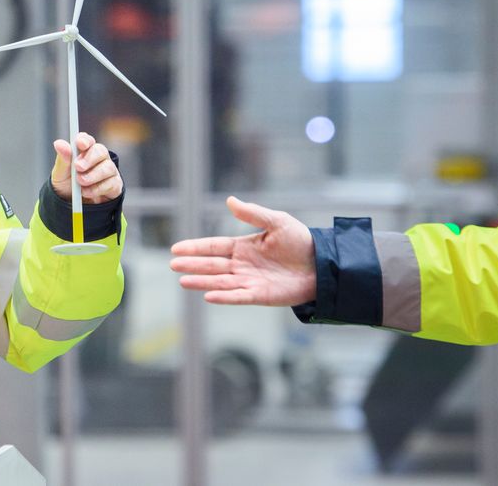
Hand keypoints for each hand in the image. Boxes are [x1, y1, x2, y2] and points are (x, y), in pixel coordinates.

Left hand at [50, 132, 120, 203]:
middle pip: (101, 151)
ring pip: (107, 167)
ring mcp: (108, 171)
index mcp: (84, 151)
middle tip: (78, 167)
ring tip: (81, 183)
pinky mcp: (114, 185)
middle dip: (90, 159)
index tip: (80, 144)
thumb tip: (59, 143)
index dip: (85, 140)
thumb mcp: (60, 173)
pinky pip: (111, 183)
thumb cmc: (67, 185)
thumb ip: (62, 159)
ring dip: (93, 175)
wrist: (72, 206)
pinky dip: (98, 188)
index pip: (87, 140)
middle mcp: (98, 158)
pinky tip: (87, 192)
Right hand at [170, 196, 315, 306]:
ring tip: (183, 281)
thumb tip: (229, 201)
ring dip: (202, 282)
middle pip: (212, 265)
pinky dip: (224, 296)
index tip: (176, 249)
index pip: (214, 247)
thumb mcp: (277, 222)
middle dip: (193, 265)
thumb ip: (253, 214)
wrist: (323, 264)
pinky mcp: (260, 295)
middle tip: (173, 265)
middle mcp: (242, 265)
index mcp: (244, 247)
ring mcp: (250, 281)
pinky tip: (208, 295)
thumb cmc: (301, 242)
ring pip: (220, 281)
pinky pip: (238, 296)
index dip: (195, 248)